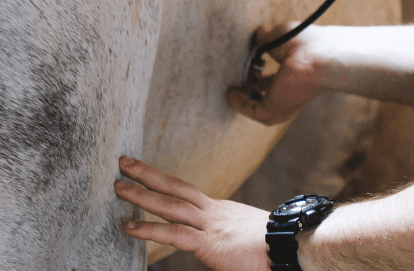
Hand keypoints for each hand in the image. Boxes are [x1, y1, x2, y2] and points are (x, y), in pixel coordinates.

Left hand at [115, 156, 269, 270]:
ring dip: (141, 195)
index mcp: (221, 211)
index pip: (187, 192)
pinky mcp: (209, 243)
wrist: (295, 249)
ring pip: (169, 204)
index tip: (146, 174)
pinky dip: (149, 229)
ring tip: (118, 187)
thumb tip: (225, 244)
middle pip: (175, 187)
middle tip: (124, 163)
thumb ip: (230, 237)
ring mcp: (210, 225)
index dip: (164, 183)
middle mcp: (213, 212)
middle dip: (147, 174)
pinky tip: (129, 227)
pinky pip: (173, 234)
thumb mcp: (247, 236)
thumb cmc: (278, 248)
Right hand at [225, 23, 325, 124]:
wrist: (317, 58)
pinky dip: (238, 103)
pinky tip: (229, 93)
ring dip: (242, 101)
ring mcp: (284, 103)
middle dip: (250, 92)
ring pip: (258, 109)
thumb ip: (268, 39)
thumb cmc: (307, 44)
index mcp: (295, 76)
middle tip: (235, 83)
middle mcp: (291, 92)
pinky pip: (251, 110)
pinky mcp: (274, 109)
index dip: (259, 77)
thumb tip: (260, 32)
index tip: (247, 68)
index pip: (274, 81)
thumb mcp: (281, 36)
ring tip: (230, 91)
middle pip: (266, 98)